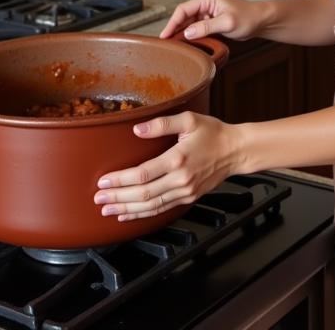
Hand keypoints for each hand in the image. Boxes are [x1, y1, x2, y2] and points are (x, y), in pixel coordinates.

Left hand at [93, 112, 242, 220]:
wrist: (236, 151)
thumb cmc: (213, 132)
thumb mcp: (189, 119)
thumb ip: (161, 123)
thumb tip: (138, 129)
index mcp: (178, 159)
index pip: (143, 174)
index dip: (120, 180)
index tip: (103, 181)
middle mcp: (180, 179)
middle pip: (143, 194)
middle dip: (118, 198)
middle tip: (98, 199)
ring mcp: (184, 192)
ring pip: (151, 206)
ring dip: (127, 209)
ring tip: (107, 210)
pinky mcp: (187, 198)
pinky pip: (161, 209)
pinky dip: (142, 214)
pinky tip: (128, 214)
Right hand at [160, 0, 267, 41]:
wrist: (260, 20)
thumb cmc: (247, 18)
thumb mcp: (227, 23)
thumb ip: (206, 27)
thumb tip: (187, 33)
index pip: (183, 9)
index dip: (172, 23)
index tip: (164, 36)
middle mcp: (205, 2)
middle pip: (184, 15)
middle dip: (175, 29)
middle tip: (166, 44)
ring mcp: (208, 10)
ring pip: (189, 22)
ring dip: (182, 32)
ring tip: (174, 45)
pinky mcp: (211, 19)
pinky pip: (196, 26)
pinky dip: (191, 34)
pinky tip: (186, 43)